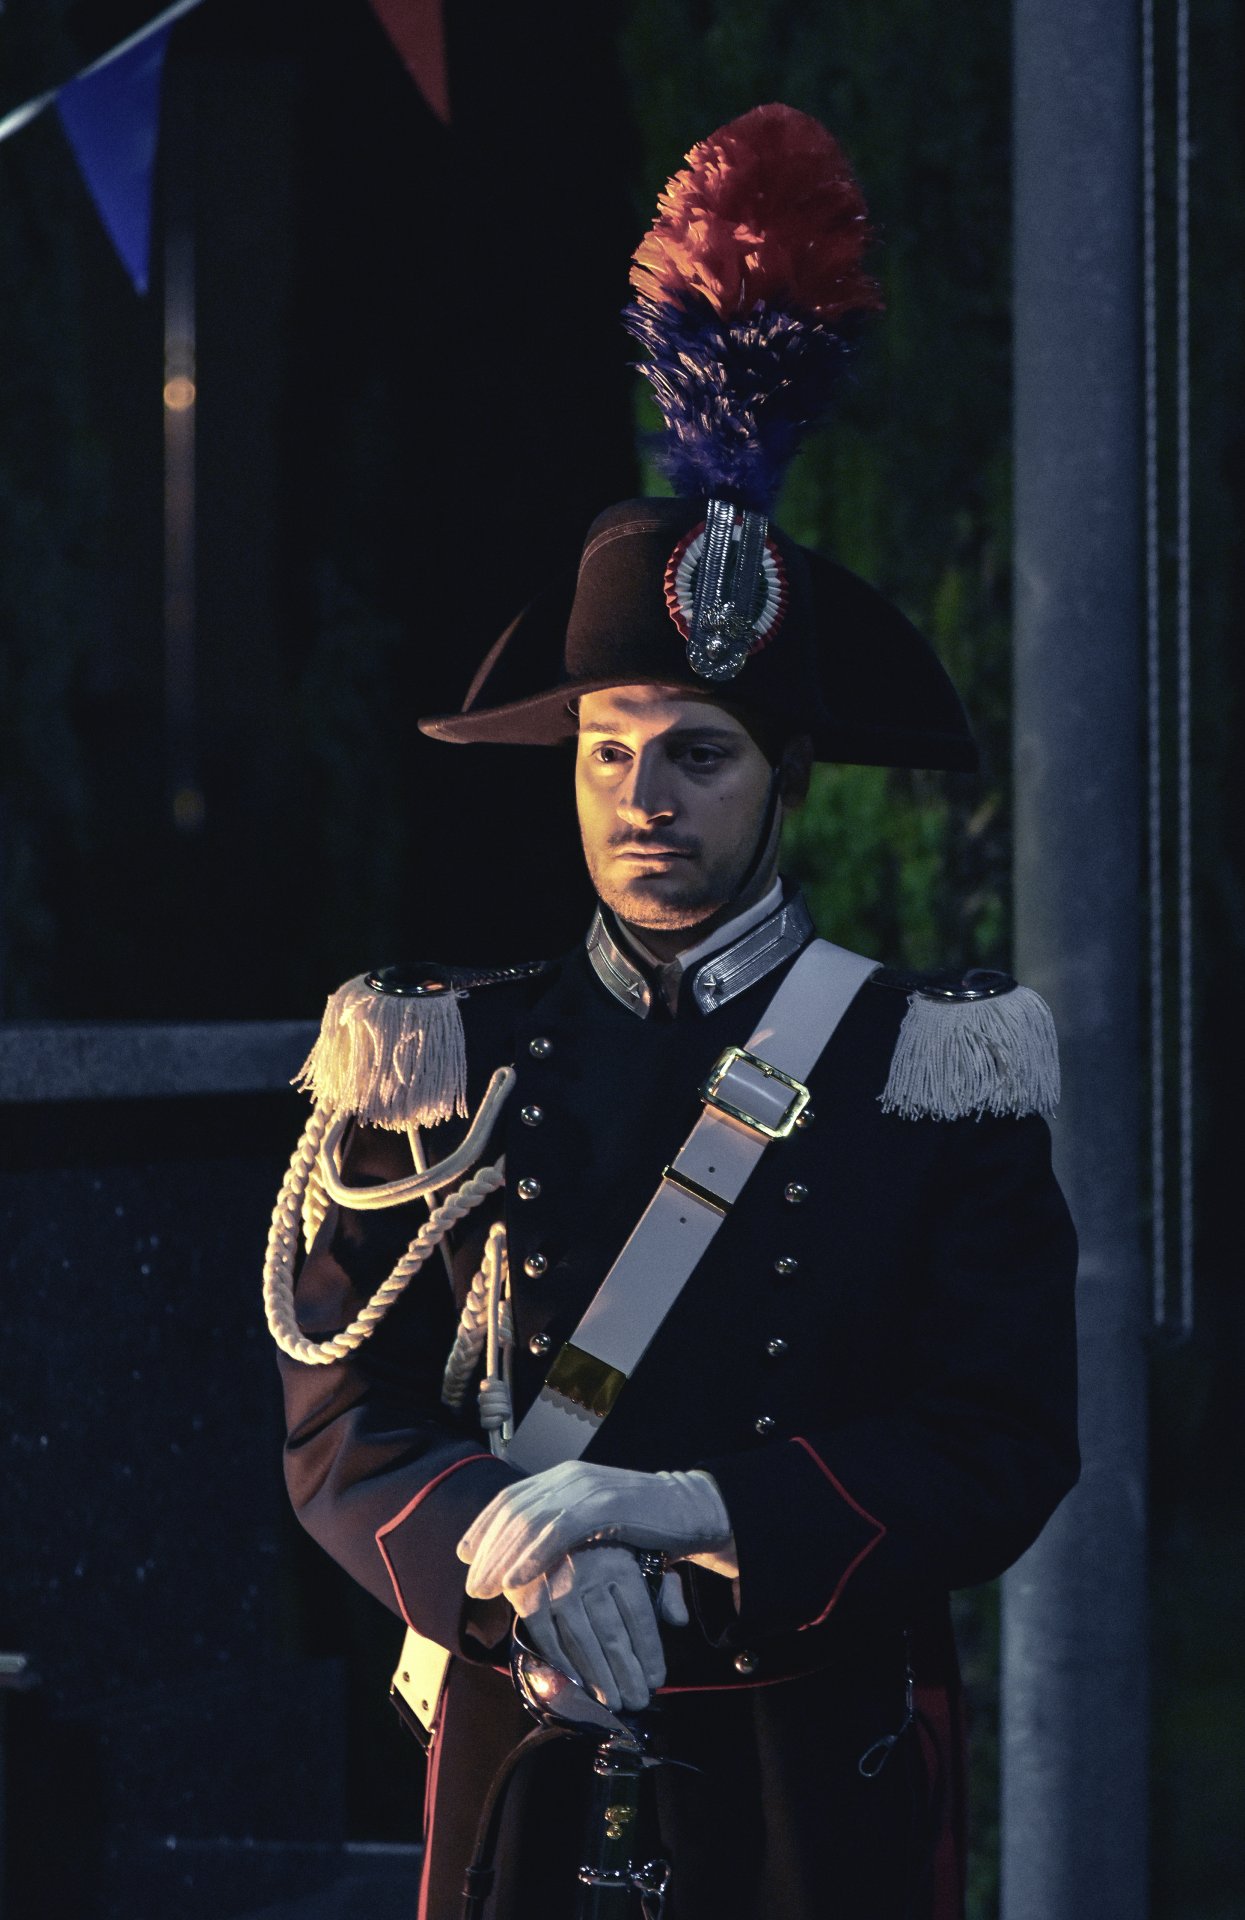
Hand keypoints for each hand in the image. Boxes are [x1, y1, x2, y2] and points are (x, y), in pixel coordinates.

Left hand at [457, 1461, 731, 1596]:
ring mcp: (586, 1486)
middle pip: (514, 1510)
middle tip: (471, 1583)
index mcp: (565, 1476)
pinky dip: (531, 1556)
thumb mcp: (595, 1522)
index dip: (484, 1525)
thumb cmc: (645, 1524)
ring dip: (501, 1557)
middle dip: (487, 1548)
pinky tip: (516, 1579)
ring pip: (529, 1520)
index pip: (512, 1497)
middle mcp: (570, 1476)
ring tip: (485, 1588)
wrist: (690, 1510)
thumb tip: (527, 1554)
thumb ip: (564, 1529)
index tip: (464, 1554)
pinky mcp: (604, 1503)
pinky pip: (557, 1531)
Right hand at [508, 1544, 683, 1712]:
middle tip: (637, 1701)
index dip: (649, 1652)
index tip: (656, 1680)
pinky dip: (564, 1664)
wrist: (542, 1525)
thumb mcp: (638, 1553)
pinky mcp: (530, 1598)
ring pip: (582, 1642)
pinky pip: (549, 1639)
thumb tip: (679, 1622)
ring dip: (599, 1677)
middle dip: (626, 1673)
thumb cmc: (601, 1546)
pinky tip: (579, 1684)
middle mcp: (589, 1575)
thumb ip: (664, 1586)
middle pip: (612, 1635)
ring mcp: (557, 1587)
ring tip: (613, 1702)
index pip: (640, 1616)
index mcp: (619, 1562)